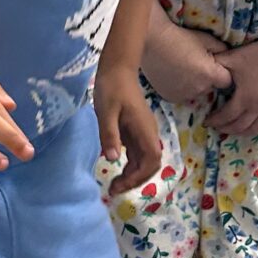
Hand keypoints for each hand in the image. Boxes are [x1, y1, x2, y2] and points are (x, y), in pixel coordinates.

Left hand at [95, 62, 162, 192]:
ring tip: (114, 184)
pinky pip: (137, 153)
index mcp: (145, 130)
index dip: (138, 177)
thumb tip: (112, 158)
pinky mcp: (136, 130)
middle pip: (150, 164)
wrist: (118, 67)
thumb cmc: (112, 87)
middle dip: (135, 180)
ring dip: (132, 174)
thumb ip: (109, 134)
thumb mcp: (106, 111)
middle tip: (114, 189)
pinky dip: (129, 165)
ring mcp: (143, 132)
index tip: (119, 184)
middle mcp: (148, 133)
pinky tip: (116, 168)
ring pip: (144, 160)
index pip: (151, 161)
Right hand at [141, 20, 232, 104]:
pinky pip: (183, 96)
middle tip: (196, 65)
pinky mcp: (171, 97)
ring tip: (184, 70)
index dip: (222, 73)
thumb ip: (222, 50)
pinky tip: (174, 75)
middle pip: (211, 88)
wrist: (153, 41)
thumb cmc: (180, 37)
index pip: (227, 81)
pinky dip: (181, 88)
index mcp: (210, 75)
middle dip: (208, 79)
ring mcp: (184, 95)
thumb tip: (229, 57)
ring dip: (195, 85)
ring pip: (197, 93)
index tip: (215, 66)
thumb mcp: (207, 40)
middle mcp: (199, 89)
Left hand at [208, 39, 257, 138]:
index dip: (215, 120)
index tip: (206, 121)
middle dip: (226, 128)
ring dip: (242, 132)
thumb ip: (217, 64)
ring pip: (255, 129)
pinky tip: (255, 128)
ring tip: (233, 130)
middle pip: (239, 126)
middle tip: (217, 127)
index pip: (226, 116)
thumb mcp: (234, 57)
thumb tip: (203, 68)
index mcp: (244, 98)